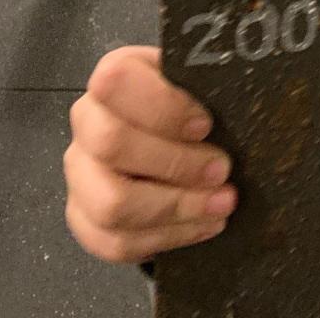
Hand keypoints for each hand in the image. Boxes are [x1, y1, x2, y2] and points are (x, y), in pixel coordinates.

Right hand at [64, 46, 237, 263]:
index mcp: (114, 76)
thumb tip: (239, 104)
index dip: (162, 107)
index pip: (115, 82)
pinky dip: (166, 238)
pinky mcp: (85, 218)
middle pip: (112, 144)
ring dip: (175, 208)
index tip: (205, 125)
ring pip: (111, 204)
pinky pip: (115, 242)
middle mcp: (88, 121)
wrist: (170, 138)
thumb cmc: (189, 105)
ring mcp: (80, 173)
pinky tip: (203, 225)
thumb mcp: (198, 83)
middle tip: (222, 170)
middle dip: (175, 163)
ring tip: (221, 204)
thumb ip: (206, 88)